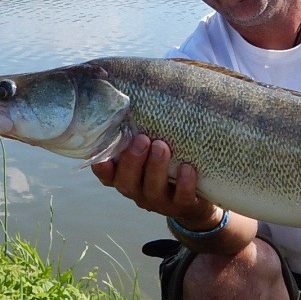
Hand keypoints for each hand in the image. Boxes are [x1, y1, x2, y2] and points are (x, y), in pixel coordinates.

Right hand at [90, 133, 219, 227]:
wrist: (199, 196)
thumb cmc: (170, 162)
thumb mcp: (152, 149)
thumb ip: (142, 131)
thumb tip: (136, 93)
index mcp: (128, 177)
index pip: (107, 176)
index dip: (102, 169)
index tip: (101, 156)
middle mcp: (140, 192)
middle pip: (126, 183)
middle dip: (132, 161)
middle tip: (141, 139)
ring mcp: (161, 202)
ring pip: (152, 190)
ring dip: (155, 168)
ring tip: (161, 146)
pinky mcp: (184, 206)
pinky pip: (182, 198)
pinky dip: (184, 184)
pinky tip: (187, 168)